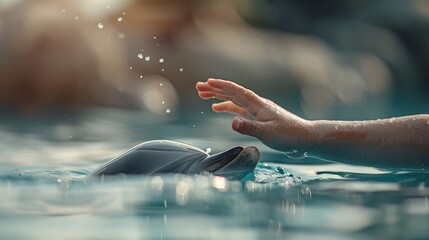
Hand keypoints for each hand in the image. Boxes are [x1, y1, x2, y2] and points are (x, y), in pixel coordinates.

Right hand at [196, 78, 314, 152]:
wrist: (305, 138)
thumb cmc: (289, 136)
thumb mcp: (268, 133)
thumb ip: (249, 128)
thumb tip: (232, 122)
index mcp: (257, 105)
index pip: (236, 91)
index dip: (221, 86)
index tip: (207, 82)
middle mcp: (256, 104)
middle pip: (232, 93)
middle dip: (215, 89)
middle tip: (198, 87)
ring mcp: (257, 110)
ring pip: (234, 100)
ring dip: (219, 96)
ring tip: (203, 96)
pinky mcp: (258, 118)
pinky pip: (238, 109)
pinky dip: (227, 107)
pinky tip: (219, 109)